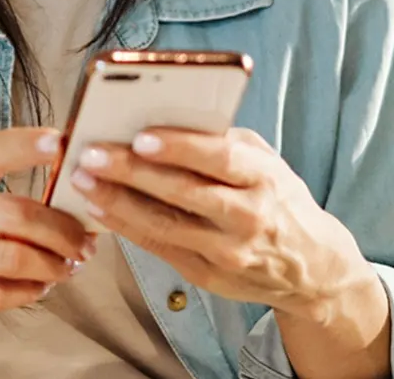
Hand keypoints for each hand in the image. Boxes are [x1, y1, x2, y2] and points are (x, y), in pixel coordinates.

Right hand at [0, 126, 97, 323]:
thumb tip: (70, 185)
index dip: (30, 145)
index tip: (64, 144)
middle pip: (17, 213)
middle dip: (63, 231)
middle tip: (85, 243)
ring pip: (11, 257)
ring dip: (52, 265)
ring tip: (67, 267)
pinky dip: (27, 292)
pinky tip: (38, 287)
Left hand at [66, 127, 377, 318]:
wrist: (311, 267)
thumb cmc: (278, 198)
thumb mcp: (266, 161)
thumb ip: (223, 141)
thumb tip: (166, 116)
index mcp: (264, 177)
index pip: (219, 158)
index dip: (179, 147)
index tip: (140, 136)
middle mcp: (249, 216)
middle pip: (183, 192)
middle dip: (131, 172)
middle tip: (91, 154)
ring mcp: (228, 251)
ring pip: (165, 225)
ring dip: (117, 202)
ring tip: (82, 180)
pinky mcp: (210, 277)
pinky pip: (160, 249)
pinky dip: (126, 228)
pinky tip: (98, 209)